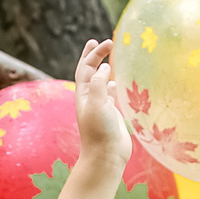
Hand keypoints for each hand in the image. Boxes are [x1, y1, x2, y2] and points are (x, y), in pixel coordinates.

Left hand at [72, 41, 131, 175]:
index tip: (108, 43)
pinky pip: (110, 96)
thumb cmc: (100, 131)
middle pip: (89, 72)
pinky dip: (112, 86)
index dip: (95, 53)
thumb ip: (99, 83)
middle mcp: (90, 99)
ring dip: (103, 70)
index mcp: (84, 94)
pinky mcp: (110, 115)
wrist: (105, 156)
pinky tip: (116, 84)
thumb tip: (104, 68)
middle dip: (93, 56)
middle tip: (98, 42)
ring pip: (100, 83)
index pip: (86, 67)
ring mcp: (100, 107)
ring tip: (107, 60)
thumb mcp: (97, 103)